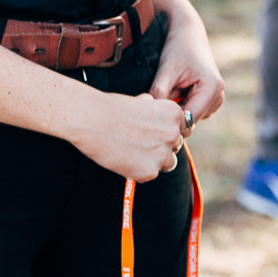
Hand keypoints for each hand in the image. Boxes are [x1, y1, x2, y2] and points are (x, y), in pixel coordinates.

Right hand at [69, 90, 188, 181]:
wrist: (93, 120)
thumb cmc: (112, 108)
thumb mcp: (141, 100)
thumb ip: (154, 107)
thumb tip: (153, 106)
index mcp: (174, 113)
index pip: (183, 128)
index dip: (170, 131)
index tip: (157, 133)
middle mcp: (173, 133)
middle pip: (176, 146)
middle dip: (162, 146)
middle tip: (141, 144)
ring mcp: (163, 154)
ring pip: (167, 163)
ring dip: (154, 161)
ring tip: (132, 152)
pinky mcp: (150, 171)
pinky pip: (149, 175)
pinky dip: (138, 171)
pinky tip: (124, 160)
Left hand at [149, 7, 225, 126]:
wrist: (188, 33)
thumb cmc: (177, 48)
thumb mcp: (166, 70)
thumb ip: (159, 95)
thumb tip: (151, 117)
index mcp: (212, 88)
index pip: (190, 119)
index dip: (170, 120)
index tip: (154, 113)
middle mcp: (218, 96)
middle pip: (191, 120)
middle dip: (174, 112)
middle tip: (162, 94)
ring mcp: (216, 99)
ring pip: (190, 117)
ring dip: (177, 108)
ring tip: (171, 87)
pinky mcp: (210, 100)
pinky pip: (191, 111)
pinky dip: (181, 104)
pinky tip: (177, 88)